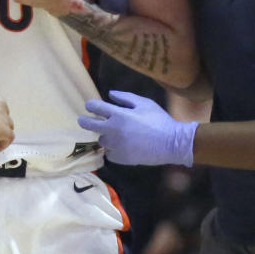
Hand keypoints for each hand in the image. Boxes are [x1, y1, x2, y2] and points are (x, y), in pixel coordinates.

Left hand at [77, 90, 197, 166]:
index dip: (90, 105)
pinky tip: (121, 147)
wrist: (172, 143)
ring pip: (101, 141)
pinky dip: (113, 150)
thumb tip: (110, 94)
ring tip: (114, 135)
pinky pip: (110, 154)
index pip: (96, 108)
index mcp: (119, 115)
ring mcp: (116, 146)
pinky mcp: (121, 159)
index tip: (89, 106)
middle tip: (82, 120)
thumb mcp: (144, 103)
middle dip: (84, 121)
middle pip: (89, 126)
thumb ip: (125, 98)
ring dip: (105, 136)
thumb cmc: (159, 120)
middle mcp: (114, 131)